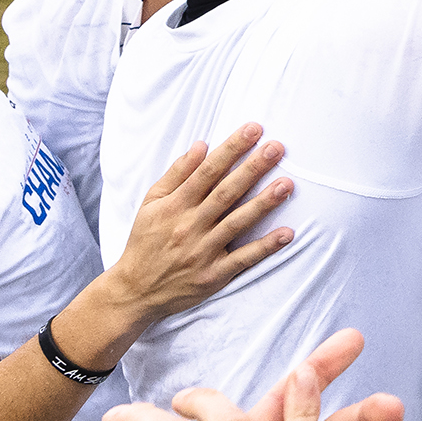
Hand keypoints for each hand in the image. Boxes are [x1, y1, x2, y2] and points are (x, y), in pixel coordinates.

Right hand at [99, 126, 292, 336]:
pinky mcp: (213, 275)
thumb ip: (176, 173)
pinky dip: (265, 247)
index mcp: (175, 205)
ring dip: (263, 204)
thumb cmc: (145, 241)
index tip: (254, 129)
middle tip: (277, 148)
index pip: (207, 171)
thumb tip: (201, 145)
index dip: (232, 149)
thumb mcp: (151, 203)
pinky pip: (242, 259)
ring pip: (237, 223)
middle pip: (226, 192)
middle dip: (252, 168)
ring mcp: (203, 251)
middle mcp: (190, 226)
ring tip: (287, 185)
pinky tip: (286, 234)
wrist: (134, 291)